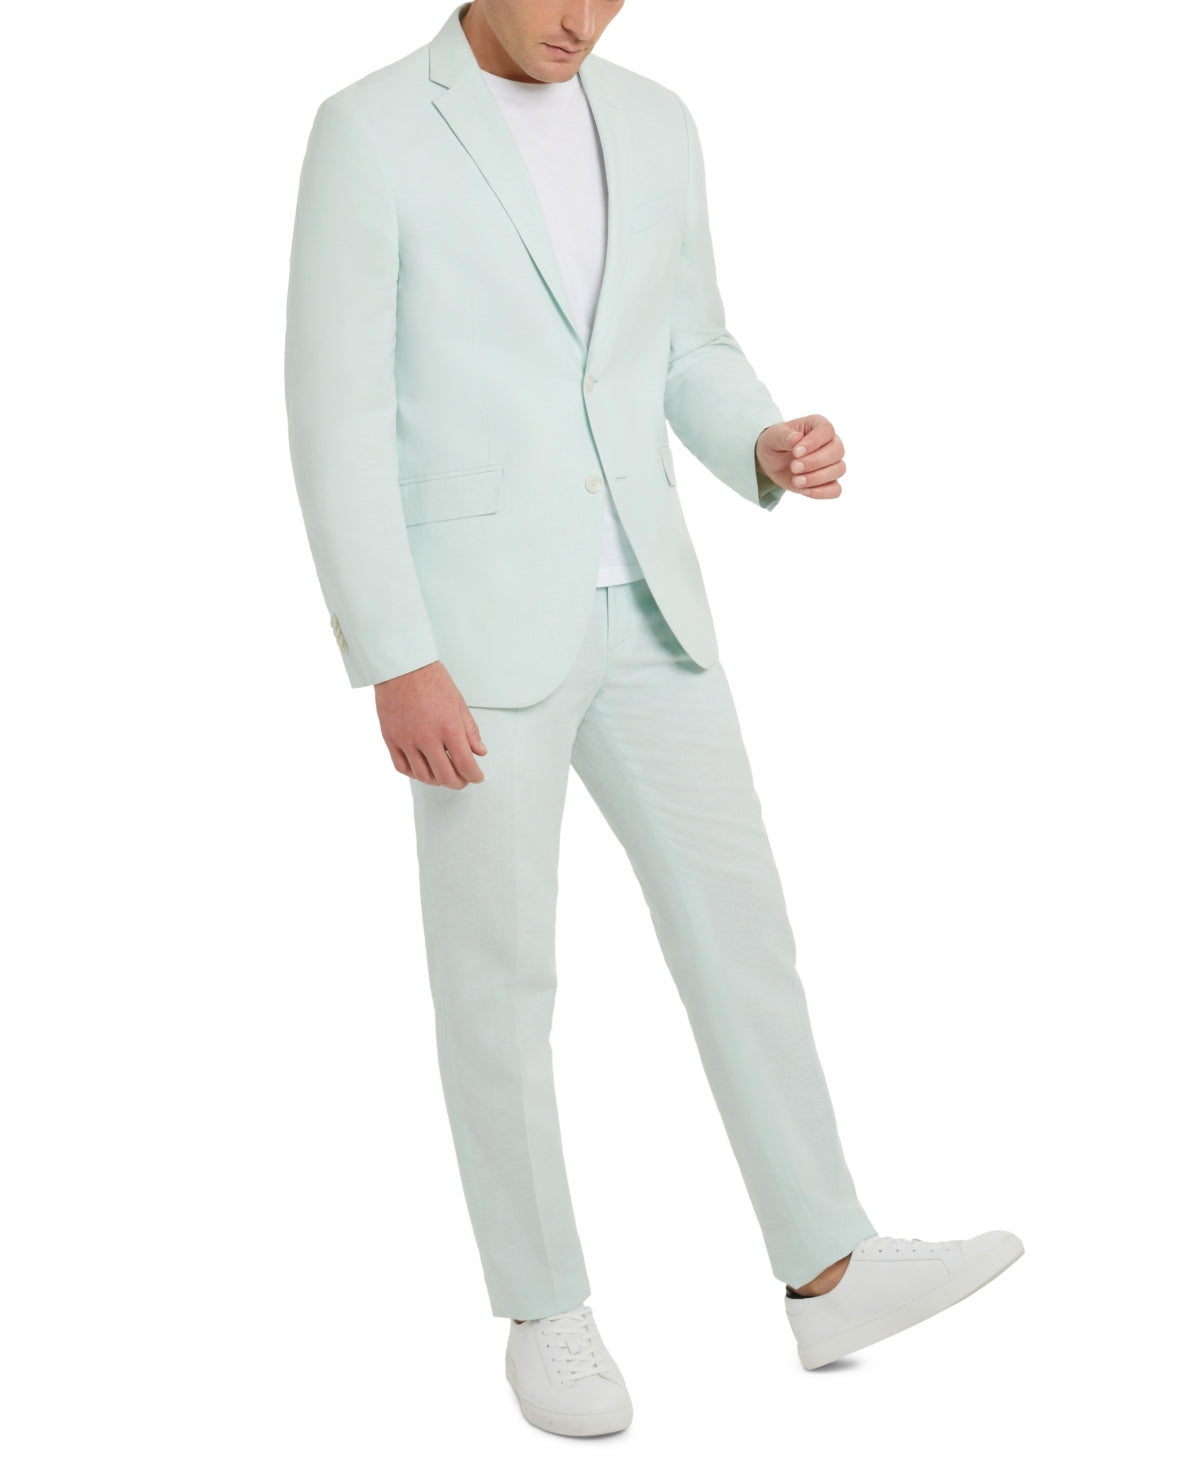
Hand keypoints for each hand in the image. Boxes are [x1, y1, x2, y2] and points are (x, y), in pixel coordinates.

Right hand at [374, 660, 488, 788]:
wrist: (402, 666)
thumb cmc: (430, 679)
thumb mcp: (458, 703)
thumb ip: (470, 731)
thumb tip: (479, 751)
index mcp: (448, 727)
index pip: (465, 764)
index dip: (474, 776)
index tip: (477, 777)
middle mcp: (427, 737)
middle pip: (445, 776)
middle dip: (458, 783)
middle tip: (462, 780)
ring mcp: (407, 740)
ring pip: (423, 776)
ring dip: (436, 781)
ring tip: (443, 775)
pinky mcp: (391, 739)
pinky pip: (402, 767)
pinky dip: (414, 774)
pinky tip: (421, 770)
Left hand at [755, 415, 846, 498]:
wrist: (772, 461)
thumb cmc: (775, 443)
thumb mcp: (773, 436)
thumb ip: (784, 436)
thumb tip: (796, 438)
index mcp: (818, 426)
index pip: (826, 430)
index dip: (814, 442)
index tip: (795, 452)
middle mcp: (830, 442)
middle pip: (837, 451)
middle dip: (815, 462)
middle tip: (793, 467)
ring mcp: (832, 463)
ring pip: (838, 470)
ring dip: (817, 478)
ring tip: (796, 480)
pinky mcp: (829, 481)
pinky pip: (835, 489)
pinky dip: (822, 492)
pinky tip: (804, 491)